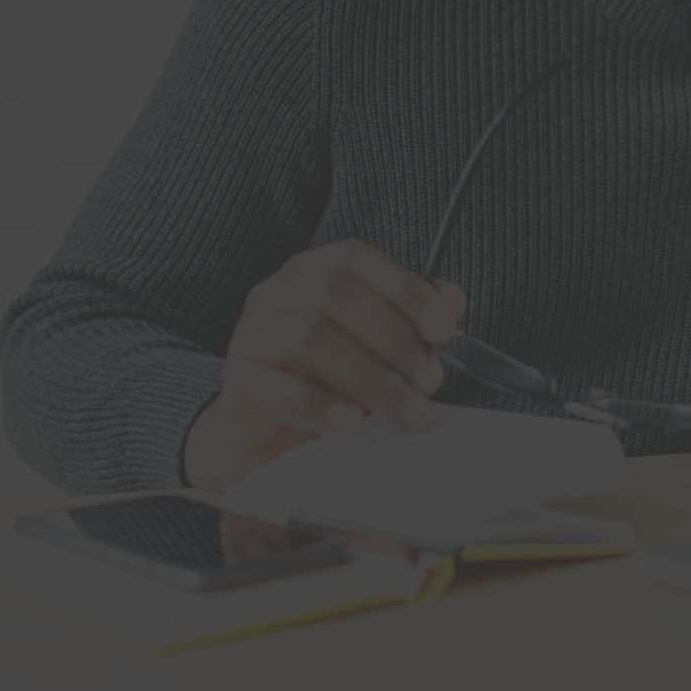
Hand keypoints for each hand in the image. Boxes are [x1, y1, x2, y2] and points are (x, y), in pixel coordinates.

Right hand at [182, 240, 464, 493]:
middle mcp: (277, 293)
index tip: (445, 329)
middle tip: (431, 380)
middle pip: (333, 293)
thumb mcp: (373, 344)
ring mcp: (252, 335)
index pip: (355, 259)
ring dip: (369, 378)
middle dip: (393, 336)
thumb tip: (452, 299)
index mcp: (311, 271)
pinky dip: (320, 406)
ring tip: (407, 413)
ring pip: (309, 337)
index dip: (404, 288)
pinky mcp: (238, 382)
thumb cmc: (326, 378)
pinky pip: (275, 387)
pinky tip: (352, 423)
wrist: (265, 432)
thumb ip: (411, 317)